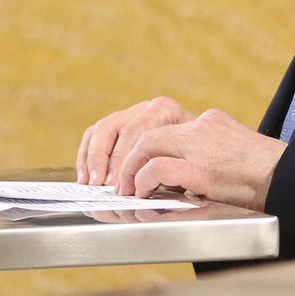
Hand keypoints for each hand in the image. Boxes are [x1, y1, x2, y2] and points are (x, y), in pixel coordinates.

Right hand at [77, 96, 194, 184]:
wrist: (208, 152)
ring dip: (92, 159)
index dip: (123, 161)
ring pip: (100, 130)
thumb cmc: (200, 161)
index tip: (119, 186)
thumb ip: (169, 173)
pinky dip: (86, 156)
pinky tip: (85, 178)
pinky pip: (94, 134)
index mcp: (166, 111)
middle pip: (114, 128)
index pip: (136, 133)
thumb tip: (142, 187)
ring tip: (91, 184)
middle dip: (105, 160)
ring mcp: (131, 114)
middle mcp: (146, 108)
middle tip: (102, 186)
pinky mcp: (118, 125)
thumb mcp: (192, 165)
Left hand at [114, 108, 286, 212]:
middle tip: (121, 179)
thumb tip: (184, 178)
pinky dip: (145, 181)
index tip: (136, 165)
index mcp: (209, 121)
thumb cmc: (267, 174)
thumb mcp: (233, 153)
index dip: (145, 148)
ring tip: (127, 189)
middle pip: (149, 132)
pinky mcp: (201, 168)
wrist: (290, 177)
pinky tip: (143, 194)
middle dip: (129, 156)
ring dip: (131, 169)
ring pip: (147, 145)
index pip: (165, 128)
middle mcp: (201, 126)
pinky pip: (159, 170)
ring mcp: (200, 145)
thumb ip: (208, 156)